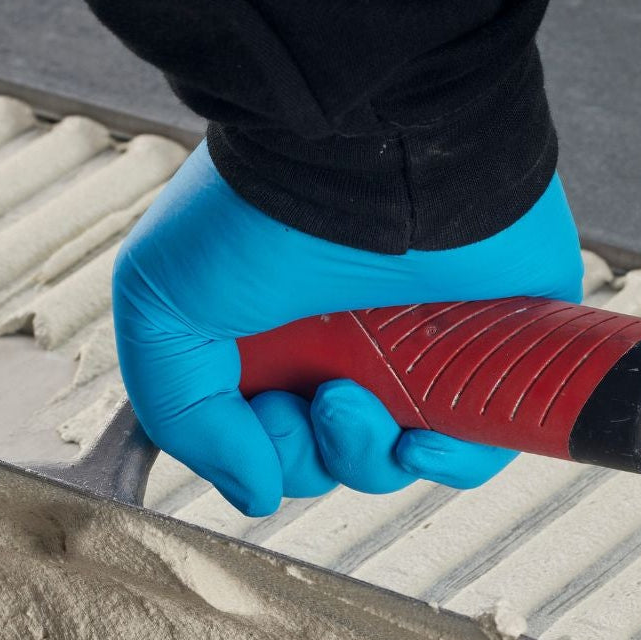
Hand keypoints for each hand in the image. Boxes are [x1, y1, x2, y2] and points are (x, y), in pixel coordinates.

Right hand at [112, 140, 583, 515]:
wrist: (364, 147)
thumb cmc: (253, 212)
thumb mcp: (158, 308)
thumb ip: (182, 415)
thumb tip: (254, 493)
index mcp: (270, 344)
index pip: (269, 443)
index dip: (262, 453)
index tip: (266, 411)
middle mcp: (340, 352)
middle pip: (329, 463)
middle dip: (313, 460)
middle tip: (317, 402)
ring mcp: (412, 352)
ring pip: (394, 462)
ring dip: (367, 461)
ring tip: (359, 401)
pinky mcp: (482, 349)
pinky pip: (478, 445)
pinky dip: (452, 464)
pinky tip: (422, 443)